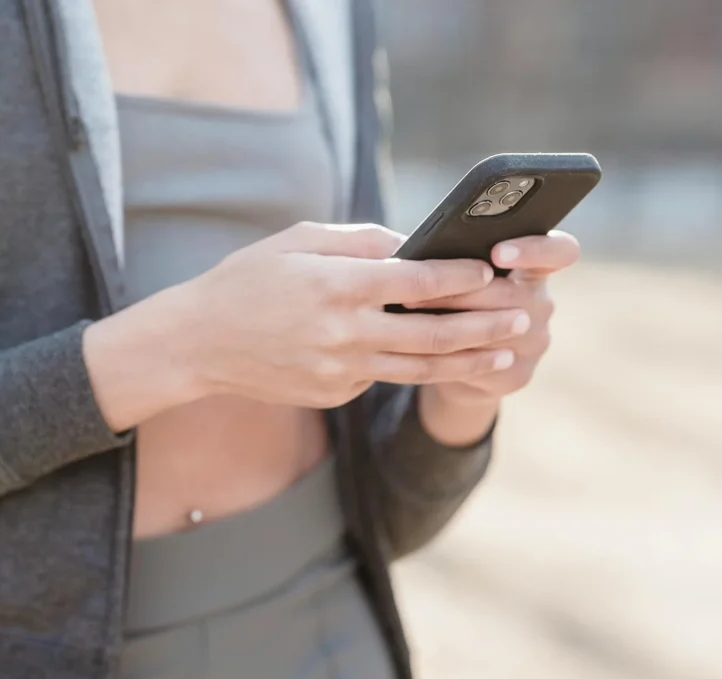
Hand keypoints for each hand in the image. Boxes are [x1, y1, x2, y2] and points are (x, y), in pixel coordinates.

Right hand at [85, 222, 530, 430]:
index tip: (491, 269)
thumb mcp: (297, 241)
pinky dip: (414, 368)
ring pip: (418, 368)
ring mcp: (339, 369)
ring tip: (506, 355)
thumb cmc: (248, 280)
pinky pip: (382, 377)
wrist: (199, 344)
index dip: (460, 275)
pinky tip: (448, 362)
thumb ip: (358, 241)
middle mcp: (344, 332)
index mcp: (337, 285)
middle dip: (484, 326)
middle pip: (431, 332)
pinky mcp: (333, 393)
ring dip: (467, 361)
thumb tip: (410, 243)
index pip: (416, 281)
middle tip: (522, 319)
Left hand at [411, 231, 579, 444]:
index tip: (498, 252)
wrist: (456, 359)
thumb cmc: (455, 299)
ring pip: (497, 330)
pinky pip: (485, 364)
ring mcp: (535, 342)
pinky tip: (423, 344)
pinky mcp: (518, 375)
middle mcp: (542, 304)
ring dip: (451, 320)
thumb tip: (418, 244)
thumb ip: (455, 254)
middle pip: (514, 294)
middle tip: (419, 286)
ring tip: (409, 309)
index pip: (561, 251)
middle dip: (464, 290)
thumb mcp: (461, 271)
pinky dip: (452, 352)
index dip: (535, 250)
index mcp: (535, 268)